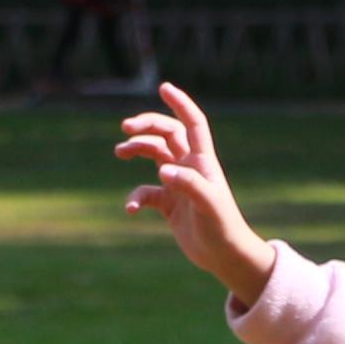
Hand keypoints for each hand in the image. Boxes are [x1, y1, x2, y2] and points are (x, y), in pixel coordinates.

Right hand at [112, 85, 278, 301]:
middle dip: (146, 126)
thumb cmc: (223, 228)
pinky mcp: (170, 204)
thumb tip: (163, 170)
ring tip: (120, 152)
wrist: (224, 256)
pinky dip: (135, 197)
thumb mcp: (209, 206)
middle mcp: (190, 167)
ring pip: (154, 155)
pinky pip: (146, 192)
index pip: (192, 123)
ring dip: (137, 149)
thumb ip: (189, 185)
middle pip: (167, 133)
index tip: (163, 87)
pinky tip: (131, 209)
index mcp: (203, 161)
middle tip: (125, 128)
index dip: (180, 103)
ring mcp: (179, 184)